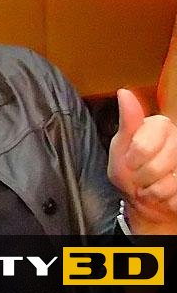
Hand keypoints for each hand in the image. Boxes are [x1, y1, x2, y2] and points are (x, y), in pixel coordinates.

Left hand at [108, 88, 176, 234]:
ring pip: (171, 182)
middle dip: (143, 176)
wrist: (143, 199)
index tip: (129, 160)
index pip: (147, 142)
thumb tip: (124, 92)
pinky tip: (163, 193)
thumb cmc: (129, 171)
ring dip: (154, 190)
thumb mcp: (120, 146)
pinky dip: (166, 200)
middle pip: (159, 164)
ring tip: (150, 184)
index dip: (135, 156)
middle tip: (138, 175)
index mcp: (160, 126)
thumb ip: (127, 122)